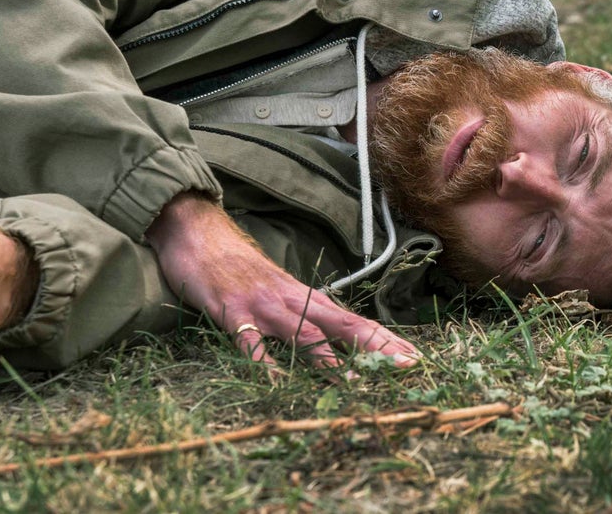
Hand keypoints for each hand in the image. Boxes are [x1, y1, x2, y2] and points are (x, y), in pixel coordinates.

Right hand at [148, 192, 419, 372]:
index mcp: (305, 296)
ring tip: (355, 379)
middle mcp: (291, 299)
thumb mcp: (278, 287)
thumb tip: (334, 338)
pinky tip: (275, 380)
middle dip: (375, 346)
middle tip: (405, 366)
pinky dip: (263, 361)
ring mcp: (263, 304)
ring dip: (329, 356)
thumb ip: (303, 312)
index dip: (384, 339)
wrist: (197, 230)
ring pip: (302, 331)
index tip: (414, 358)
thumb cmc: (238, 265)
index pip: (354, 319)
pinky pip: (250, 340)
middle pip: (341, 324)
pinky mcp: (232, 310)